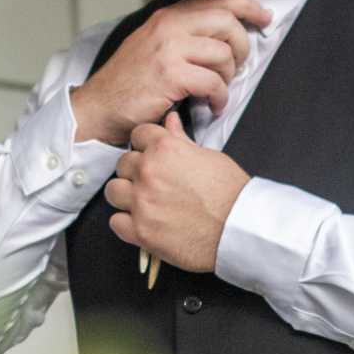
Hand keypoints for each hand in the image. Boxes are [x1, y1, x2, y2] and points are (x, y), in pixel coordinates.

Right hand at [70, 0, 270, 145]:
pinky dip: (220, 98)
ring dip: (230, 76)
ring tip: (219, 90)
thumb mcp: (152, 45)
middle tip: (238, 65)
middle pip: (227, 20)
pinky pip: (214, 82)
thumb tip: (221, 30)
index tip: (263, 16)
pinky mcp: (170, 74)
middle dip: (242, 46)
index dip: (248, 5)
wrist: (97, 108)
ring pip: (224, 52)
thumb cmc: (127, 84)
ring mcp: (168, 48)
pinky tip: (213, 105)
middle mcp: (168, 26)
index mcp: (167, 17)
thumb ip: (182, 33)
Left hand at [105, 113, 251, 272]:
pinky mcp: (140, 231)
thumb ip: (181, 139)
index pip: (139, 134)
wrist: (239, 229)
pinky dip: (126, 222)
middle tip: (152, 181)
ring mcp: (141, 203)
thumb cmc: (231, 194)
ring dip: (126, 194)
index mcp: (165, 149)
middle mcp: (148, 173)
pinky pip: (115, 222)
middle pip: (123, 163)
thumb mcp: (209, 156)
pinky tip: (142, 221)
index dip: (146, 144)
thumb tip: (170, 122)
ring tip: (143, 201)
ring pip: (113, 190)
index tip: (150, 153)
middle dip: (135, 170)